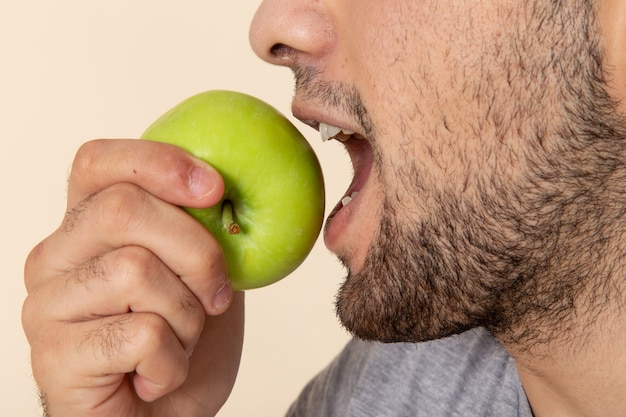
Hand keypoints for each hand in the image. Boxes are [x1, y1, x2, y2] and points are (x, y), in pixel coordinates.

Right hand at [22, 139, 244, 416]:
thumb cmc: (182, 341)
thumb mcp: (204, 274)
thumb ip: (204, 229)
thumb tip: (227, 186)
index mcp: (88, 227)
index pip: (98, 162)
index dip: (158, 162)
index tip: (215, 189)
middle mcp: (56, 257)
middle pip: (122, 209)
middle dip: (196, 251)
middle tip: (217, 294)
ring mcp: (47, 306)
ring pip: (135, 271)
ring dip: (187, 317)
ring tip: (180, 342)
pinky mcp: (53, 356)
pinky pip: (139, 334)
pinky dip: (173, 360)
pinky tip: (158, 376)